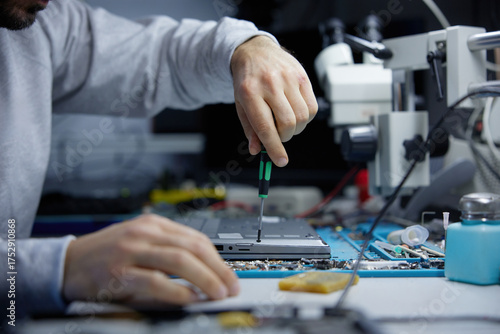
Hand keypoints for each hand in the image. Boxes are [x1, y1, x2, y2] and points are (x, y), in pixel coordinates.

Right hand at [62, 214, 238, 304]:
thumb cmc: (107, 255)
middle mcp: (144, 233)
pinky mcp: (119, 272)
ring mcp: (131, 250)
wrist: (67, 263)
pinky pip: (156, 281)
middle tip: (231, 286)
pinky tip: (190, 298)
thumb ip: (168, 253)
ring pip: (179, 260)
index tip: (229, 274)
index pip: (196, 237)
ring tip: (218, 293)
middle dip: (218, 268)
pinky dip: (177, 291)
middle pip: (192, 247)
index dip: (218, 258)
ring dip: (205, 278)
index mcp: (153, 224)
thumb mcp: (140, 244)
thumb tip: (203, 276)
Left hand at [231, 36, 317, 166]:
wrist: (255, 51)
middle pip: (288, 123)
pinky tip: (296, 112)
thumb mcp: (241, 104)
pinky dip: (306, 118)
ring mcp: (288, 78)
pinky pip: (312, 107)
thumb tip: (256, 150)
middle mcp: (270, 84)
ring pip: (302, 117)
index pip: (265, 127)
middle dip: (285, 137)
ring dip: (296, 129)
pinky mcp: (302, 76)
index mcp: (250, 93)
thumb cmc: (247, 81)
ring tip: (286, 123)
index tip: (280, 161)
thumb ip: (250, 128)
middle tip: (279, 134)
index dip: (274, 148)